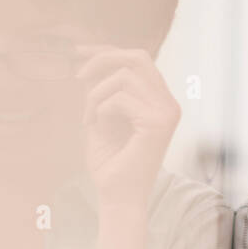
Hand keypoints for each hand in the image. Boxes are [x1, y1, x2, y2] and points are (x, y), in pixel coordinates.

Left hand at [76, 46, 180, 206]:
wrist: (117, 196)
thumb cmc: (110, 163)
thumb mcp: (102, 117)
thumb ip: (102, 90)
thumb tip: (90, 59)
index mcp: (160, 101)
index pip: (138, 61)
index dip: (108, 51)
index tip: (78, 52)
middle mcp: (169, 104)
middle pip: (138, 57)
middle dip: (103, 59)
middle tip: (78, 75)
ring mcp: (167, 112)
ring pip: (124, 76)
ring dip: (96, 94)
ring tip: (89, 118)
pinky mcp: (158, 123)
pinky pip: (119, 98)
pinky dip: (100, 109)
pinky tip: (96, 127)